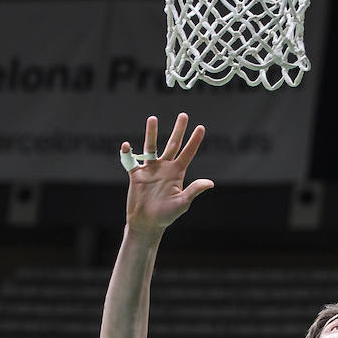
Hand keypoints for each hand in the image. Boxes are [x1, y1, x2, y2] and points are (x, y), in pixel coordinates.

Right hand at [122, 113, 214, 235]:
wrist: (147, 223)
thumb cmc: (166, 216)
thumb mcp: (182, 203)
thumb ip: (194, 190)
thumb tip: (210, 183)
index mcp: (177, 173)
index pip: (188, 153)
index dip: (194, 141)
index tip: (201, 127)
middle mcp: (165, 168)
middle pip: (173, 144)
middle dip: (178, 130)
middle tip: (184, 115)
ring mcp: (150, 170)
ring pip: (151, 147)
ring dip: (151, 133)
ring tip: (153, 118)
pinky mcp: (136, 175)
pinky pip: (130, 160)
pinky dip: (127, 153)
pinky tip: (127, 145)